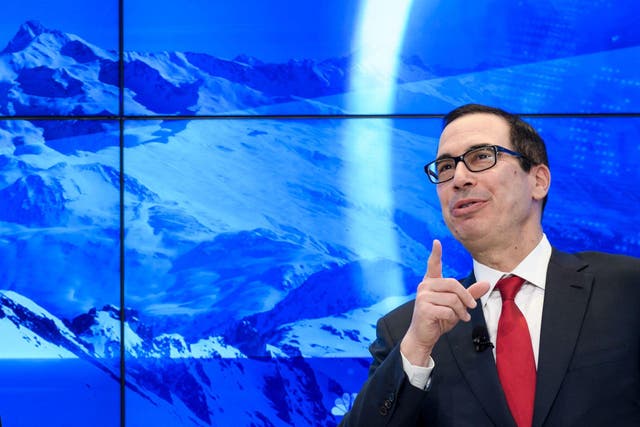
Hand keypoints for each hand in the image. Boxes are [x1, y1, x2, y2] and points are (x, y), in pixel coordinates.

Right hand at [400, 239, 489, 365]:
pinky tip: (452, 321)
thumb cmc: (439, 318)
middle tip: (471, 307)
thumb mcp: (457, 305)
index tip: (437, 242)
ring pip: (452, 298)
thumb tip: (487, 283)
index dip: (436, 253)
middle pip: (453, 284)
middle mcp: (425, 286)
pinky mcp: (424, 308)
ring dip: (461, 310)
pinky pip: (448, 309)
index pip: (433, 265)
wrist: (424, 336)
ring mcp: (423, 296)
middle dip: (466, 297)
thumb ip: (470, 293)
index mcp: (431, 283)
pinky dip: (454, 317)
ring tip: (462, 316)